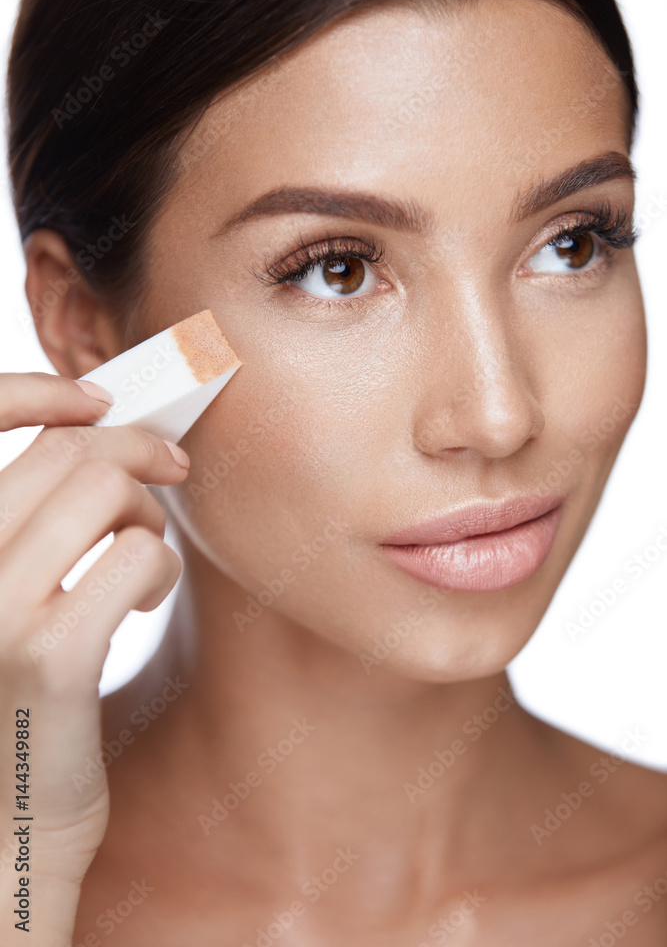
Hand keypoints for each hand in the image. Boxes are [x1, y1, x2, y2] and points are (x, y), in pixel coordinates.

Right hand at [0, 372, 188, 943]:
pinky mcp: (50, 656)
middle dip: (133, 450)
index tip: (98, 400)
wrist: (2, 826)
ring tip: (143, 557)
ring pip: (105, 491)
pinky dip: (159, 566)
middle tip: (171, 466)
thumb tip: (101, 442)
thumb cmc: (13, 699)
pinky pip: (136, 555)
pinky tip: (147, 596)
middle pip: (65, 453)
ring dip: (146, 515)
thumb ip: (30, 526)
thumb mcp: (3, 597)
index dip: (38, 392)